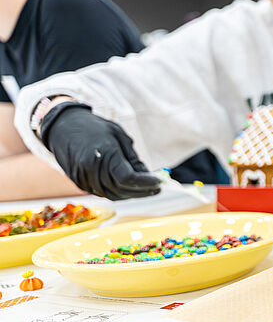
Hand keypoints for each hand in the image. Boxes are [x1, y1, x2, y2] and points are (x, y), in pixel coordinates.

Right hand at [40, 103, 160, 199]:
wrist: (62, 126)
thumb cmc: (94, 128)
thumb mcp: (119, 136)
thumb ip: (133, 159)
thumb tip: (147, 176)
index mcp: (103, 154)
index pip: (128, 178)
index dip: (146, 183)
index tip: (161, 181)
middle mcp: (91, 169)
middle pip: (122, 189)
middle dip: (143, 191)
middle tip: (158, 187)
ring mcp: (83, 178)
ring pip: (113, 195)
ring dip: (132, 194)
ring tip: (147, 189)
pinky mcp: (79, 183)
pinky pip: (103, 193)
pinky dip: (119, 193)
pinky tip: (130, 188)